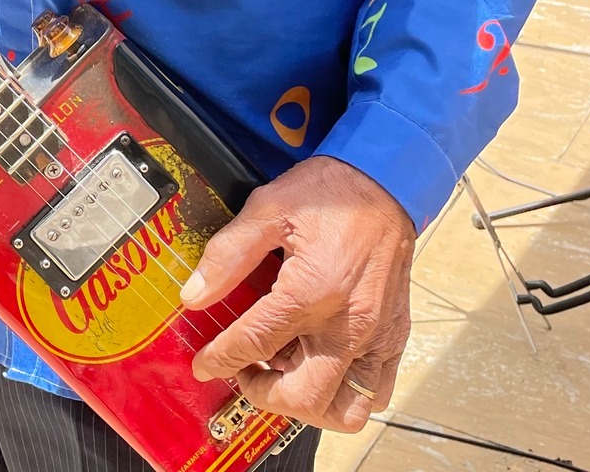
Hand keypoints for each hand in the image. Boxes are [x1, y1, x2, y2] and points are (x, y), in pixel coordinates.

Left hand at [182, 156, 414, 432]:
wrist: (385, 181)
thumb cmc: (328, 193)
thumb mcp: (267, 209)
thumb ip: (227, 254)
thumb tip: (194, 294)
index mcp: (311, 291)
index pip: (255, 344)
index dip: (221, 360)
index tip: (204, 365)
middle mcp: (348, 324)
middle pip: (303, 395)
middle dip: (263, 393)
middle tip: (243, 370)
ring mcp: (376, 336)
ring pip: (345, 408)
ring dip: (308, 402)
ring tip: (282, 371)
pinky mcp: (395, 336)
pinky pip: (377, 391)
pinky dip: (345, 392)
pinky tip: (320, 364)